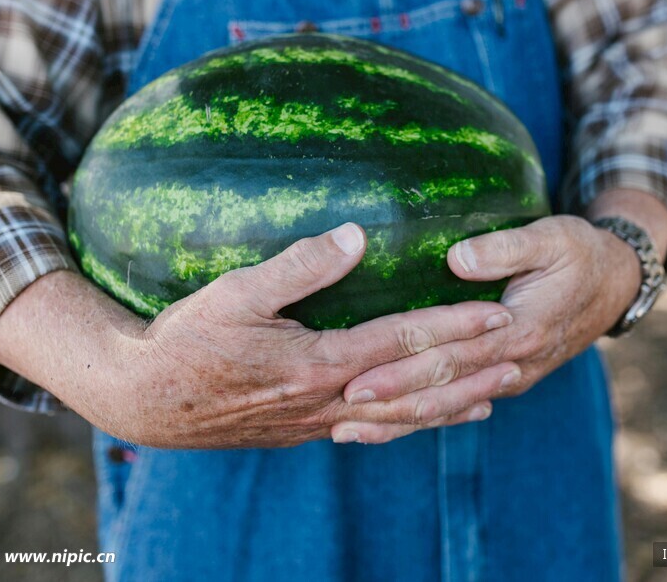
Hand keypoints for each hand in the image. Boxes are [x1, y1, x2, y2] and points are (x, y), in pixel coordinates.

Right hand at [90, 223, 519, 448]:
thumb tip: (357, 235)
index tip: (498, 312)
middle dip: (471, 368)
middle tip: (521, 352)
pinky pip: (374, 429)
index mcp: (319, 362)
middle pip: (416, 386)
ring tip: (497, 392)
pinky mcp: (305, 430)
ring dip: (452, 403)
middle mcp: (329, 399)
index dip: (454, 326)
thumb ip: (299, 266)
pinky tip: (429, 417)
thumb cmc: (185, 339)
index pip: (404, 342)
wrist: (146, 401)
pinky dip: (411, 423)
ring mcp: (319, 421)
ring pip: (402, 418)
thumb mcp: (234, 293)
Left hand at [333, 214, 643, 439]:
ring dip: (399, 423)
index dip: (403, 370)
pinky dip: (424, 420)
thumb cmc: (579, 253)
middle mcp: (514, 364)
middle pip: (442, 390)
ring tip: (349, 433)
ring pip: (448, 408)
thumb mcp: (551, 237)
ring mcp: (511, 378)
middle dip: (389, 403)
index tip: (358, 377)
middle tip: (338, 411)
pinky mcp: (505, 379)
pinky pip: (459, 406)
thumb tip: (455, 258)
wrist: (616, 285)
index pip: (451, 356)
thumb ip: (504, 248)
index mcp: (520, 329)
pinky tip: (389, 428)